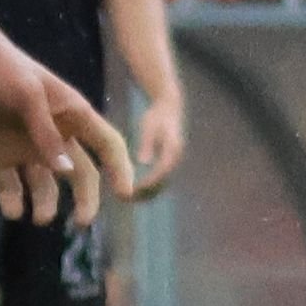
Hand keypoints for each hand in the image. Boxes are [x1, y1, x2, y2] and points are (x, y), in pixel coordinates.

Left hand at [0, 29, 137, 227]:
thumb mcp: (27, 95)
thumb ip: (46, 134)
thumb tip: (66, 172)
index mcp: (71, 115)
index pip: (107, 145)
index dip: (120, 169)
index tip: (125, 194)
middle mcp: (53, 136)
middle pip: (81, 174)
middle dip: (86, 199)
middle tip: (82, 223)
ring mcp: (24, 148)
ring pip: (45, 186)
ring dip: (47, 204)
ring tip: (40, 218)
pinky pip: (10, 186)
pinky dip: (13, 201)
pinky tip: (13, 210)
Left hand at [119, 79, 187, 197]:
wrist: (169, 108)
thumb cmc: (156, 116)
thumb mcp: (149, 127)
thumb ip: (146, 144)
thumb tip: (143, 162)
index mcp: (172, 149)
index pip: (162, 171)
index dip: (149, 182)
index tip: (135, 190)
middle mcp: (176, 157)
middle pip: (164, 180)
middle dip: (148, 191)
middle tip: (129, 198)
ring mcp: (174, 160)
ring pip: (164, 182)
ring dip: (149, 192)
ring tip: (131, 197)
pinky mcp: (169, 160)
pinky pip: (162, 178)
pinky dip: (150, 185)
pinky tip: (136, 189)